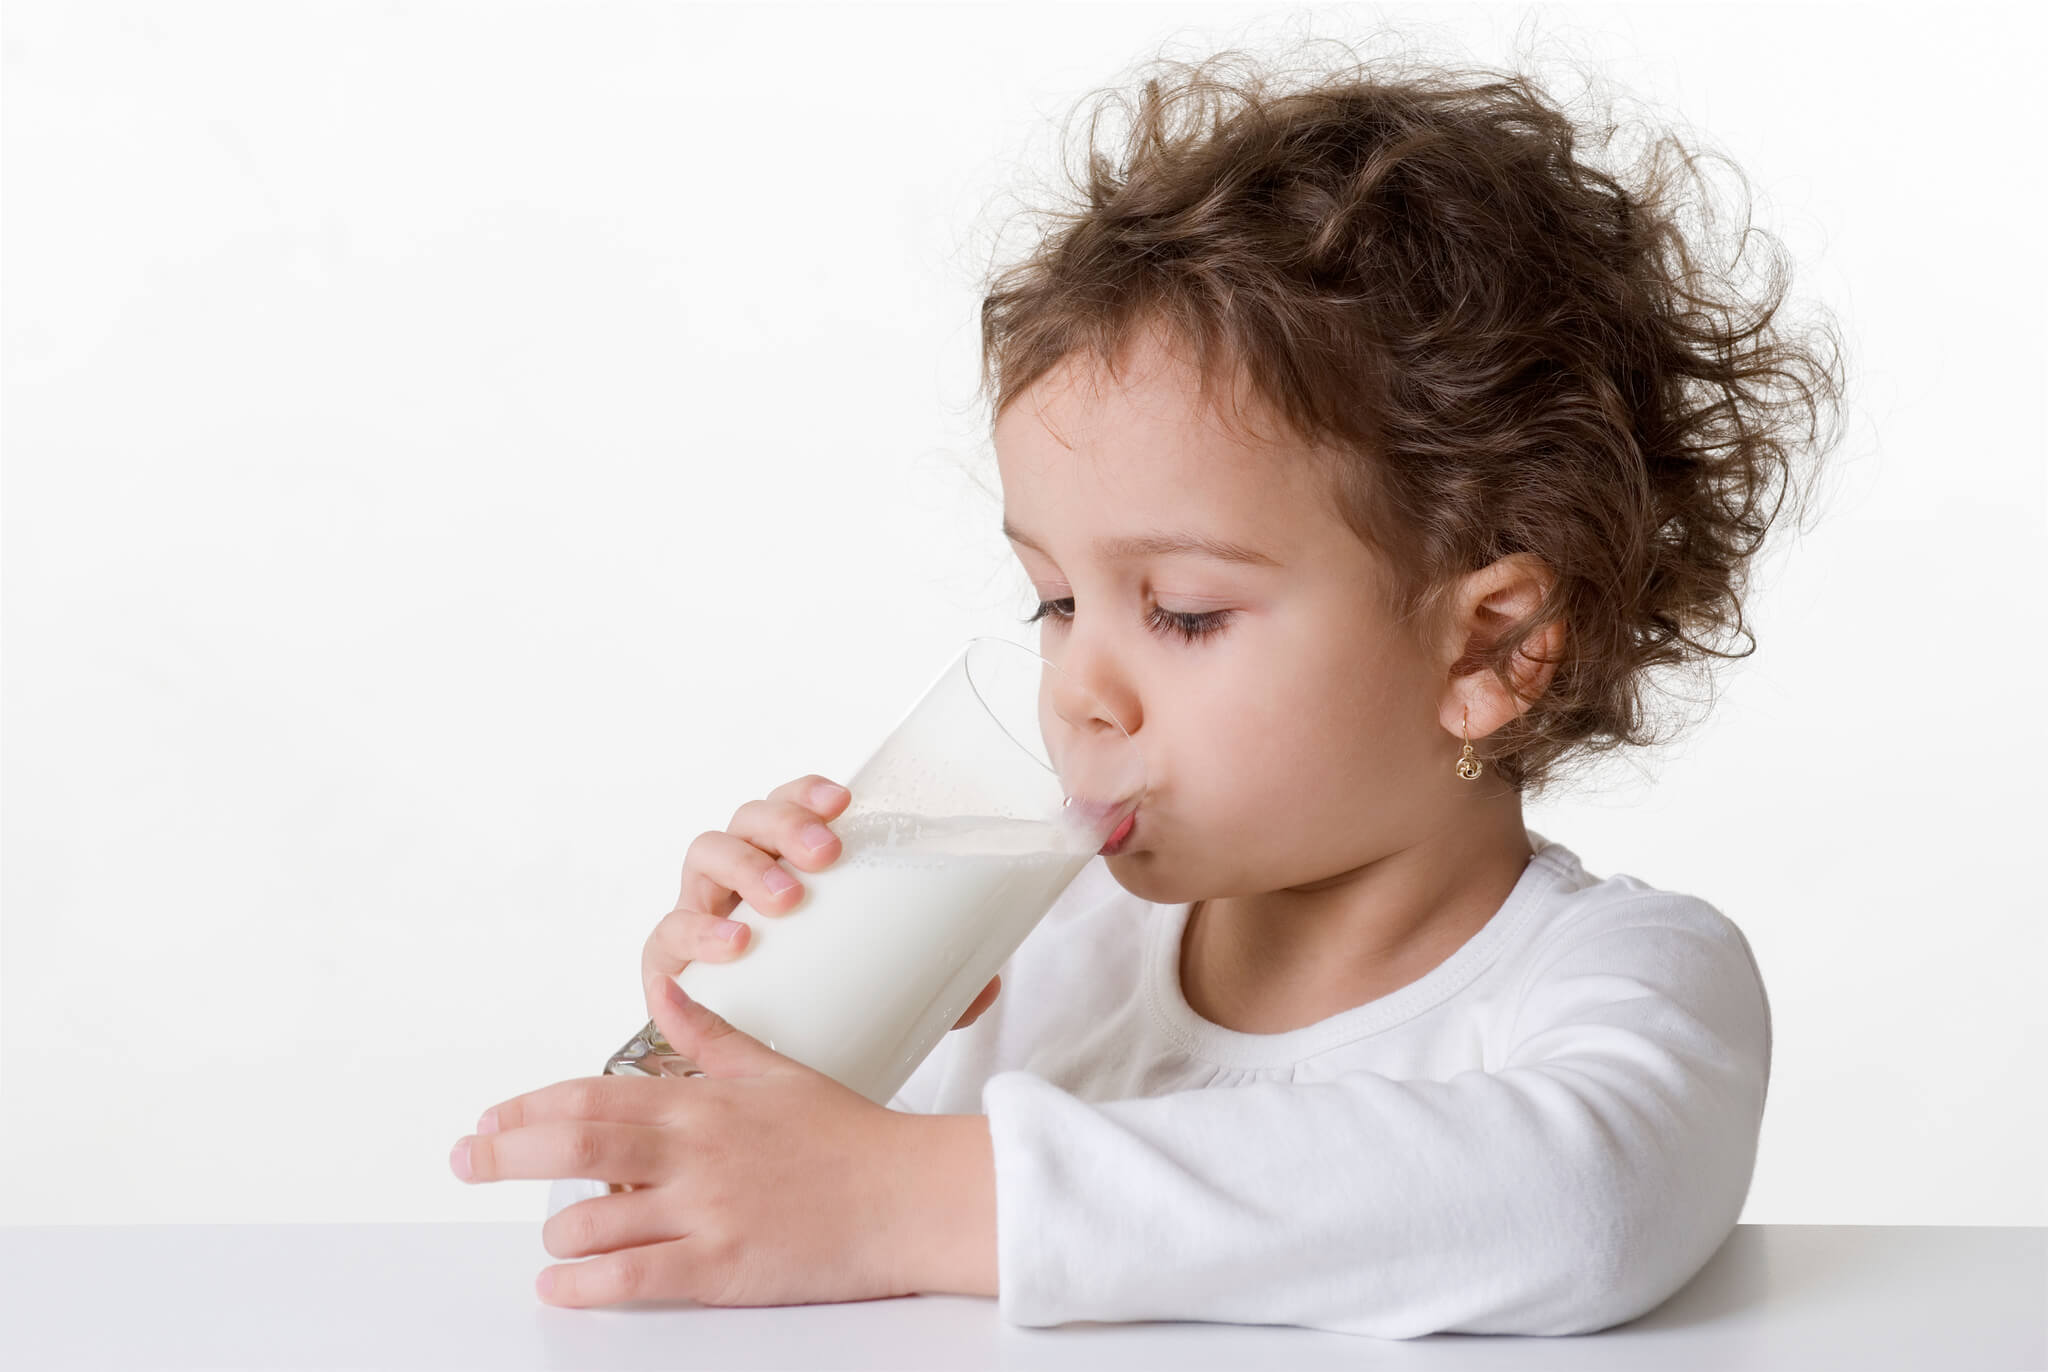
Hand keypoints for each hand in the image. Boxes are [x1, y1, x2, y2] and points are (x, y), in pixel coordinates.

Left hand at [456, 975, 927, 1307]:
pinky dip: (581, 1285)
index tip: (491, 1118)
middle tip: (466, 1160)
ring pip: (591, 1220)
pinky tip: (561, 1285)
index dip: (528, 1107)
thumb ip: (707, 1036)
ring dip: (557, 1231)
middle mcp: (692, 1152)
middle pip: (572, 1145)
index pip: (591, 1096)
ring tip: (553, 1238)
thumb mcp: (774, 1071)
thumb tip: (665, 989)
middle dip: (504, 1153)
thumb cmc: (848, 1137)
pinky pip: (629, 1279)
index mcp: (700, 1103)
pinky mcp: (719, 1266)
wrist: (907, 1196)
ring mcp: (704, 1210)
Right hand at [643, 772, 1001, 1029]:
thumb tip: (986, 986)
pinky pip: (668, 933)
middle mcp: (738, 876)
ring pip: (705, 855)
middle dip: (784, 825)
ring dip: (745, 867)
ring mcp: (700, 911)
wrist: (757, 1065)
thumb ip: (935, 986)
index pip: (789, 804)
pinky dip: (695, 931)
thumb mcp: (880, 987)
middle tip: (825, 857)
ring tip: (784, 901)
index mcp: (784, 864)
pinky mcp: (671, 962)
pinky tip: (732, 944)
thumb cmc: (816, 1002)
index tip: (843, 803)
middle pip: (748, 819)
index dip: (808, 793)